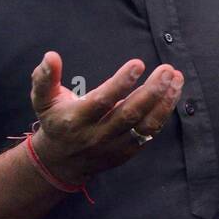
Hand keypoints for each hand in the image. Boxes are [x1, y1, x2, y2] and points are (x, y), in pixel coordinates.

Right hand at [28, 51, 182, 186]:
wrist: (60, 162)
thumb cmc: (55, 121)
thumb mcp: (42, 100)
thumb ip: (45, 78)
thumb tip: (51, 56)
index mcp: (76, 119)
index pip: (102, 101)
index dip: (121, 83)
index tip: (138, 64)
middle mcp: (97, 135)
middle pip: (129, 114)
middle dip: (151, 91)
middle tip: (166, 69)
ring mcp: (114, 146)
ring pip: (144, 126)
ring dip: (164, 102)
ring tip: (176, 78)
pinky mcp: (127, 152)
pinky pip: (150, 133)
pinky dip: (164, 113)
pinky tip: (173, 92)